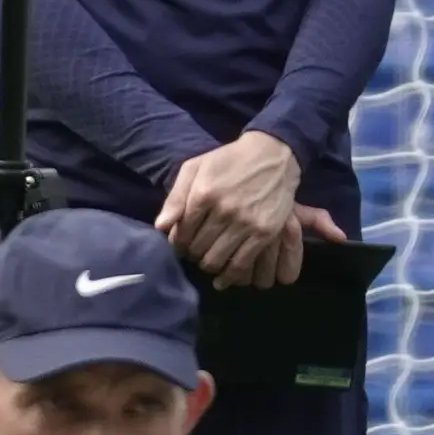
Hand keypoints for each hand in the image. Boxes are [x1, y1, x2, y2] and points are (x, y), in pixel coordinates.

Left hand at [156, 130, 338, 288]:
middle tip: (195, 253)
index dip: (178, 243)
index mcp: (203, 193)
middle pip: (197, 248)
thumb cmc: (229, 160)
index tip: (180, 245)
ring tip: (207, 260)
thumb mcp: (196, 168)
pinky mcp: (264, 232)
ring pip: (216, 259)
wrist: (273, 154)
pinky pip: (241, 264)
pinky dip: (229, 276)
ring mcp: (245, 222)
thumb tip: (161, 228)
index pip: (182, 232)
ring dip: (208, 265)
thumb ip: (176, 196)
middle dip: (192, 254)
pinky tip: (222, 280)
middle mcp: (223, 210)